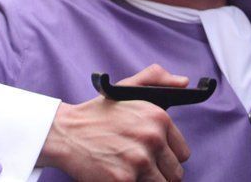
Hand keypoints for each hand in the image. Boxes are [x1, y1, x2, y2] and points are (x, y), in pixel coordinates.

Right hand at [38, 64, 190, 181]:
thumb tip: (184, 83)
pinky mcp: (124, 180)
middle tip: (138, 165)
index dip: (167, 157)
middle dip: (158, 173)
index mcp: (158, 117)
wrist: (65, 133)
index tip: (153, 155)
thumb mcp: (128, 88)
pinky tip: (118, 175)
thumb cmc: (98, 114)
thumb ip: (157, 79)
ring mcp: (139, 161)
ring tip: (129, 170)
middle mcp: (152, 138)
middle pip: (175, 174)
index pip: (183, 153)